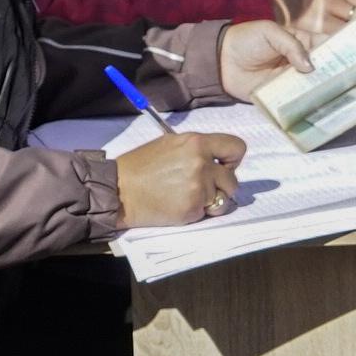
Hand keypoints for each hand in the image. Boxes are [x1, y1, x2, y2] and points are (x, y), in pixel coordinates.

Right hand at [113, 129, 241, 226]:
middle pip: (233, 179)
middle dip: (221, 186)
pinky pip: (207, 212)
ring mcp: (198, 187)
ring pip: (223, 199)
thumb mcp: (169, 144)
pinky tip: (178, 205)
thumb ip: (195, 149)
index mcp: (196, 143)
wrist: (119, 190)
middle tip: (200, 187)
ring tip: (187, 196)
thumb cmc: (140, 166)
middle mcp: (201, 163)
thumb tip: (216, 158)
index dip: (233, 160)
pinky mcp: (192, 208)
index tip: (223, 166)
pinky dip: (196, 211)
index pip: (237, 147)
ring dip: (210, 200)